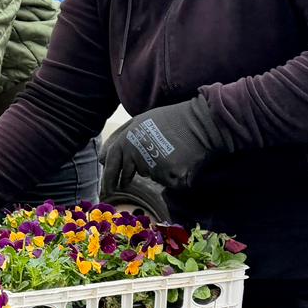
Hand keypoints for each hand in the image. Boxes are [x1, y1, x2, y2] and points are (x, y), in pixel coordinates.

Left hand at [101, 97, 232, 196]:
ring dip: (155, 169)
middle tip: (119, 188)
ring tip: (169, 153)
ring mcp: (154, 167)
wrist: (203, 122)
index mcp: (128, 139)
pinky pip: (167, 181)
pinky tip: (180, 162)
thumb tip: (103, 157)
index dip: (108, 176)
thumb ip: (121, 137)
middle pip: (128, 173)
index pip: (111, 161)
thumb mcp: (141, 120)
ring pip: (149, 175)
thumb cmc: (172, 119)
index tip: (106, 186)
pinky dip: (171, 175)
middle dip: (122, 181)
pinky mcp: (171, 178)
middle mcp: (138, 154)